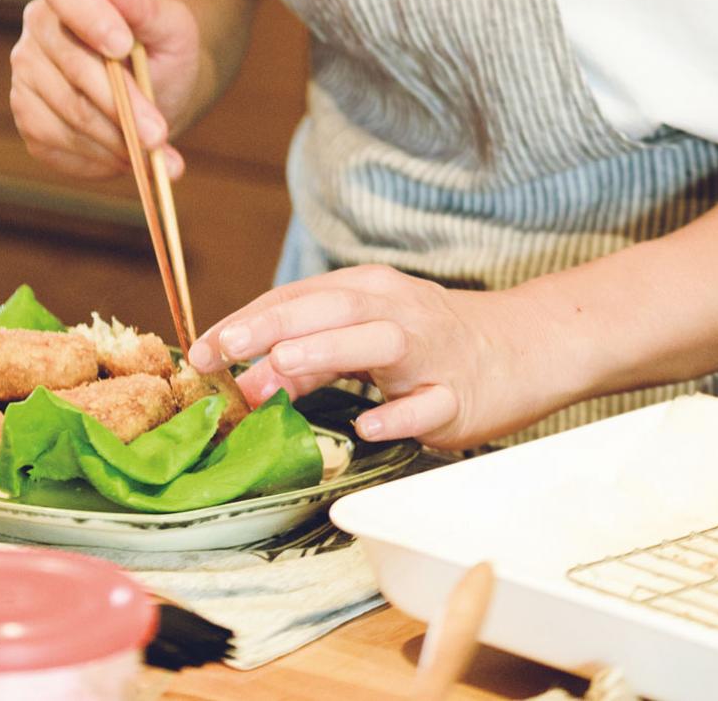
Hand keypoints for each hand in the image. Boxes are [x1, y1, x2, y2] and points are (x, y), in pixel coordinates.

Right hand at [10, 0, 202, 181]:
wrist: (161, 94)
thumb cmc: (165, 50)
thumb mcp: (171, 24)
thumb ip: (142, 2)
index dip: (90, 16)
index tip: (125, 45)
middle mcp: (38, 26)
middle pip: (71, 64)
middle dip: (120, 103)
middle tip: (157, 133)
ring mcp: (27, 74)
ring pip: (68, 112)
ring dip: (116, 137)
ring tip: (156, 149)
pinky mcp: (29, 118)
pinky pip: (59, 144)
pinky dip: (100, 156)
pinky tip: (128, 156)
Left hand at [186, 265, 572, 448]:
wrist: (519, 346)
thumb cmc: (429, 341)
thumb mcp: (364, 335)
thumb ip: (309, 354)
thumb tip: (246, 378)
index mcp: (367, 290)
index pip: (297, 297)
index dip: (246, 320)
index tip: (199, 349)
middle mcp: (395, 310)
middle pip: (330, 309)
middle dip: (272, 325)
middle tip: (221, 349)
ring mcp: (430, 351)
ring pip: (378, 342)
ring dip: (327, 350)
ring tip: (280, 365)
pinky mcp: (459, 394)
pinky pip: (427, 403)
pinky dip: (399, 413)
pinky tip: (372, 427)